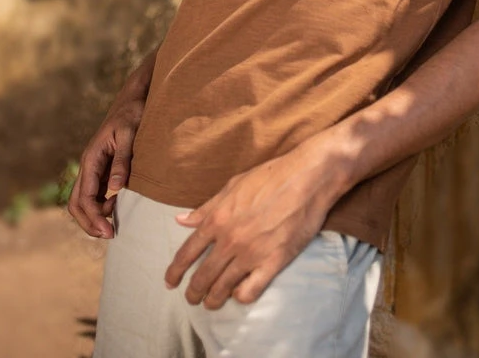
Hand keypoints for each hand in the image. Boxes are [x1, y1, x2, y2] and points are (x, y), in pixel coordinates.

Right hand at [67, 95, 144, 237]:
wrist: (134, 98)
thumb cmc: (132, 113)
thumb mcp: (130, 133)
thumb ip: (123, 160)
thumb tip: (116, 188)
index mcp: (91, 158)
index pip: (83, 197)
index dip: (93, 217)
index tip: (108, 231)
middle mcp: (89, 164)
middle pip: (78, 203)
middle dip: (89, 223)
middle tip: (110, 236)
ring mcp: (95, 167)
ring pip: (85, 200)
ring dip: (94, 216)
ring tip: (113, 227)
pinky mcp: (104, 167)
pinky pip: (97, 192)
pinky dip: (102, 206)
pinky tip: (117, 210)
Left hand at [164, 137, 342, 308]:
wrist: (307, 177)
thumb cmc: (270, 175)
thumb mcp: (233, 185)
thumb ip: (207, 207)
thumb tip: (181, 220)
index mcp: (217, 218)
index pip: (187, 253)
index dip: (175, 272)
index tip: (170, 282)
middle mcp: (230, 239)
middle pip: (203, 276)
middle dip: (193, 292)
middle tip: (192, 299)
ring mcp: (251, 253)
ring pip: (223, 288)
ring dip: (213, 299)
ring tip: (212, 302)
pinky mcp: (273, 262)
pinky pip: (250, 291)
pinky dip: (240, 296)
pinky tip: (239, 293)